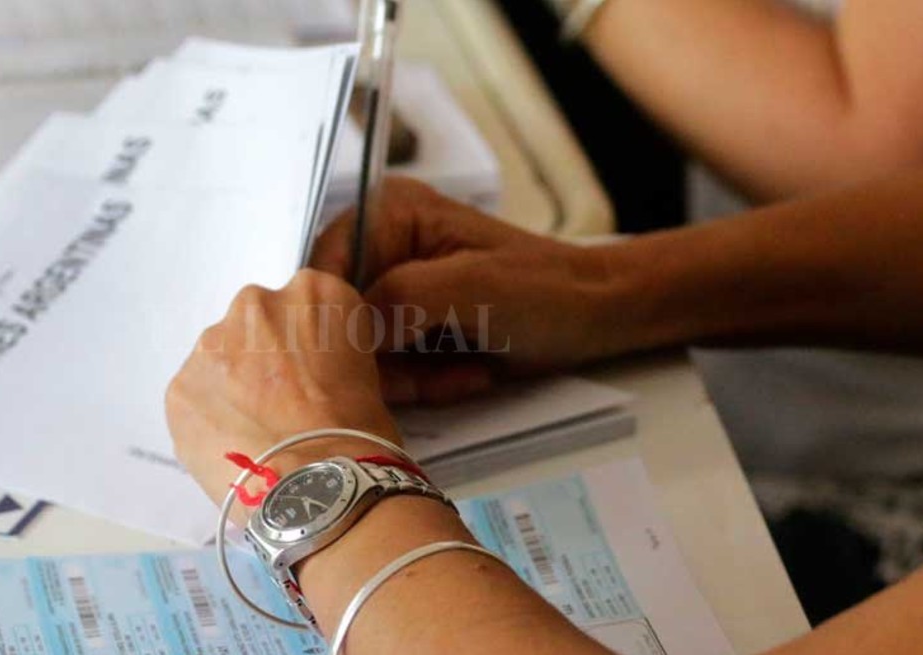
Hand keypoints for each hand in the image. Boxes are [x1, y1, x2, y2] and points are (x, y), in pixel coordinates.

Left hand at [166, 270, 402, 510]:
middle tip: (284, 404)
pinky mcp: (180, 386)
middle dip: (266, 357)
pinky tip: (235, 445)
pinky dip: (210, 416)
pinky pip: (196, 395)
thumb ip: (328, 351)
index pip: (307, 306)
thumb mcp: (367, 373)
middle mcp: (257, 303)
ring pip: (220, 358)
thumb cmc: (357, 436)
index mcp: (314, 293)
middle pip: (256, 324)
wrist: (317, 488)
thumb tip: (307, 370)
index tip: (314, 374)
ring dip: (234, 384)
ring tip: (258, 431)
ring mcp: (211, 343)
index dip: (310, 345)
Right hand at [311, 177, 618, 403]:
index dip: (334, 316)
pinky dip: (425, 383)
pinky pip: (388, 370)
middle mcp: (383, 248)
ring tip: (465, 368)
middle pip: (337, 317)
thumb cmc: (548, 287)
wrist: (598, 316)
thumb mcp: (475, 286)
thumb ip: (402, 297)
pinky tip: (469, 372)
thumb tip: (345, 330)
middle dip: (383, 356)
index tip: (361, 355)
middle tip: (435, 368)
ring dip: (410, 376)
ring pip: (360, 353)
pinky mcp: (409, 330)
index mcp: (390, 212)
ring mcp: (395, 293)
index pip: (324, 265)